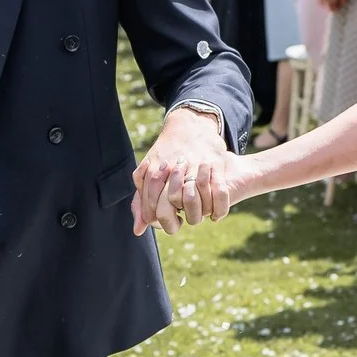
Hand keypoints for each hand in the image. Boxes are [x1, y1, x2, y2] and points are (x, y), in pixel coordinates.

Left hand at [132, 106, 240, 234]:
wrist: (189, 126)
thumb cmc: (166, 154)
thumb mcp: (148, 174)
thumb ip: (141, 201)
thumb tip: (138, 230)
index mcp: (155, 172)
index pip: (152, 208)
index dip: (157, 219)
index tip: (163, 219)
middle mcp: (174, 170)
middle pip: (171, 205)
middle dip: (174, 219)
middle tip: (179, 219)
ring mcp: (195, 166)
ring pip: (195, 202)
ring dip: (197, 213)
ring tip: (197, 215)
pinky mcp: (215, 164)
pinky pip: (218, 194)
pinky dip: (217, 209)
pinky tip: (214, 214)